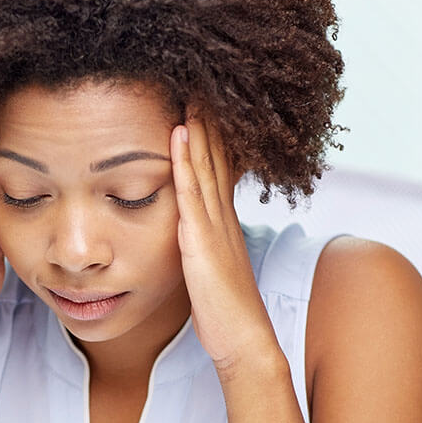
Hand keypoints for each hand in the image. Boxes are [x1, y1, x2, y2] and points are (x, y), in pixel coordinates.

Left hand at [171, 113, 282, 373]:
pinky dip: (185, 161)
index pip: (218, 168)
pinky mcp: (201, 242)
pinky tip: (178, 134)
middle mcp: (222, 217)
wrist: (244, 341)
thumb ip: (204, 247)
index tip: (204, 103)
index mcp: (223, 223)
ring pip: (205, 165)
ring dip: (198, 127)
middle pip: (215, 157)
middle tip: (200, 81)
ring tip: (190, 90)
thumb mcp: (213, 270)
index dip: (212, 135)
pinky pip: (192, 194)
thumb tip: (191, 236)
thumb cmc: (225, 313)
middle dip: (207, 120)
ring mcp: (214, 227)